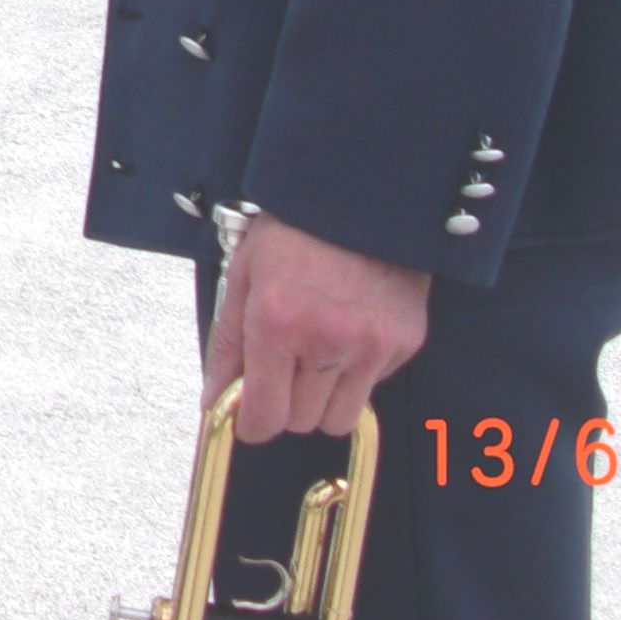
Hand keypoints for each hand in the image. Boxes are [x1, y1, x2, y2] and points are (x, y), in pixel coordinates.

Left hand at [204, 213, 432, 442]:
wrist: (362, 195)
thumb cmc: (294, 230)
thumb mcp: (245, 275)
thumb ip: (228, 344)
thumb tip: (215, 402)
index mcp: (278, 323)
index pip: (266, 415)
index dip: (252, 424)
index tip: (249, 418)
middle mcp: (327, 342)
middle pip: (301, 422)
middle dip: (285, 405)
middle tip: (281, 368)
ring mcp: (372, 347)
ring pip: (340, 417)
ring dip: (322, 399)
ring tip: (315, 356)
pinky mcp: (405, 344)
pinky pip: (373, 387)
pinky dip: (357, 373)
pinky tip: (348, 331)